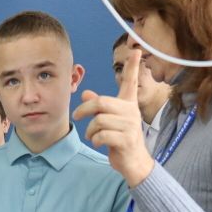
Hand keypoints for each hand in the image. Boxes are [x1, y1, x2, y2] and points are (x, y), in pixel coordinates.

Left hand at [73, 47, 154, 186]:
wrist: (133, 162)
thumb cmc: (119, 139)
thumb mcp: (109, 121)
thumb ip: (99, 107)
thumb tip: (86, 93)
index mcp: (128, 104)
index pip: (130, 82)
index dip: (132, 66)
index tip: (135, 49)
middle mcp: (131, 112)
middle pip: (100, 102)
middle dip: (84, 110)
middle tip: (75, 117)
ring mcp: (130, 126)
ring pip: (99, 120)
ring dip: (90, 130)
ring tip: (93, 136)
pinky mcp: (126, 139)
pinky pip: (102, 135)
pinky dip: (95, 140)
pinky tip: (99, 143)